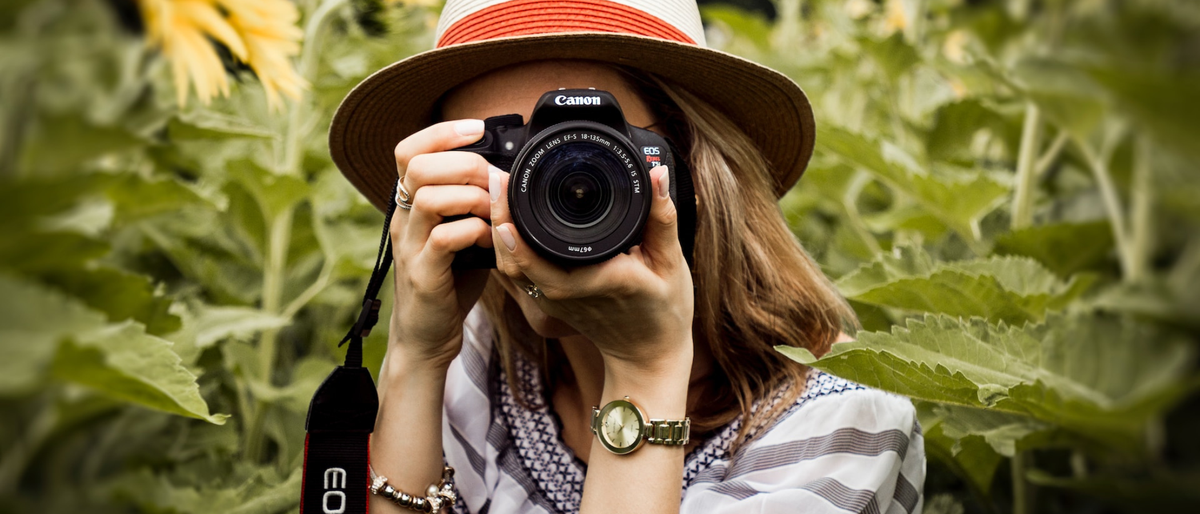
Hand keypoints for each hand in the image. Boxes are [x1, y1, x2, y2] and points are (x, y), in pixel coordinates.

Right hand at [388, 119, 497, 367]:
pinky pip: (443, 239)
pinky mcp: (422, 274)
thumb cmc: (450, 281)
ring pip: (428, 197)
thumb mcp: (461, 233)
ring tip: (493, 212)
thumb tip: (509, 176)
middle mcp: (403, 220)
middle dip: (464, 163)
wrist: (426, 336)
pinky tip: (489, 240)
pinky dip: (474, 231)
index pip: (408, 150)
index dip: (441, 132)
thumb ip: (475, 205)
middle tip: (494, 180)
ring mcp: (409, 247)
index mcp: (410, 205)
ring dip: (471, 197)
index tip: (477, 128)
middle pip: (417, 166)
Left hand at [489, 165, 694, 371]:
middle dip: (498, 217)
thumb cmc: (664, 311)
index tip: (507, 189)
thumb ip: (662, 217)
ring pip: (510, 268)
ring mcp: (554, 301)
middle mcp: (567, 294)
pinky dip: (507, 246)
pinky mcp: (549, 302)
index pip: (541, 259)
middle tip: (496, 177)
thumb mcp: (671, 262)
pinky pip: (519, 274)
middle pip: (514, 259)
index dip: (516, 229)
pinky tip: (507, 219)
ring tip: (497, 190)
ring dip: (497, 230)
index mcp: (596, 281)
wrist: (648, 355)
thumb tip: (656, 173)